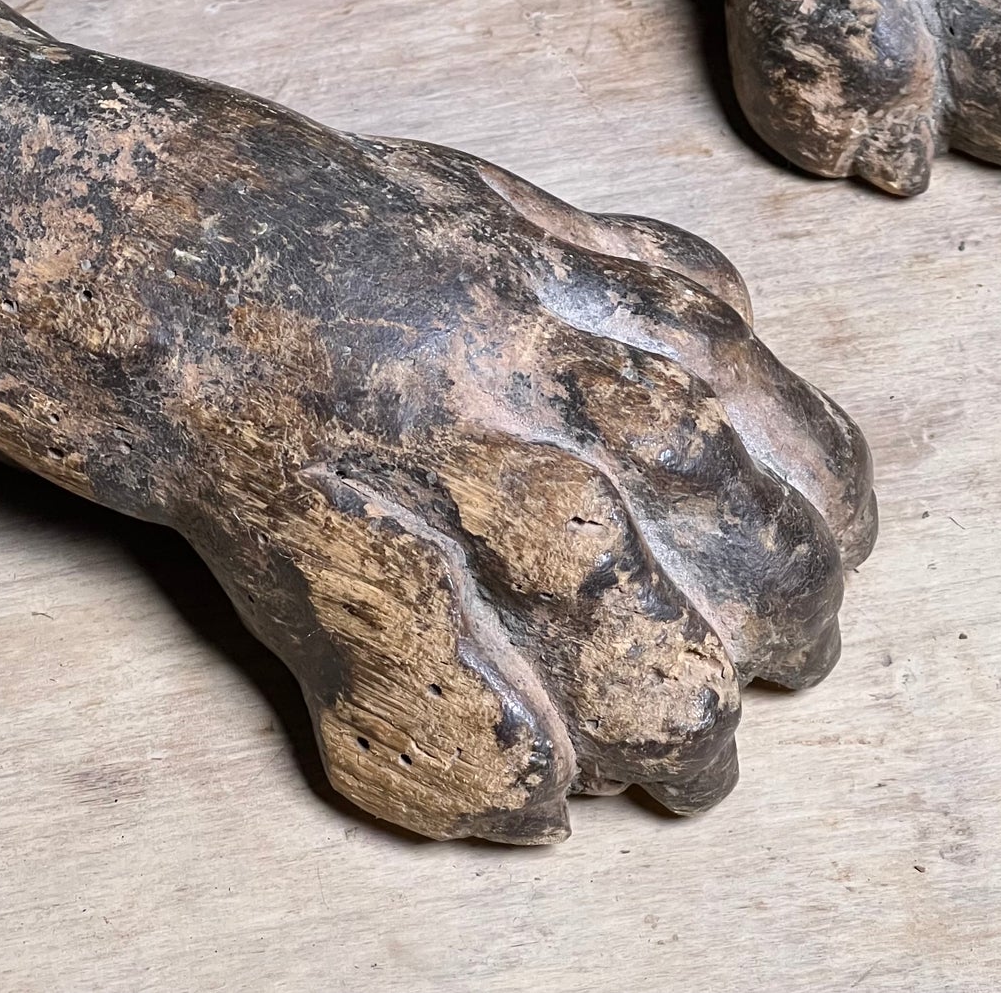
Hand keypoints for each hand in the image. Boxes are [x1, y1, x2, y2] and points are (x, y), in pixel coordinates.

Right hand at [0, 0, 872, 840]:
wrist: (173, 252)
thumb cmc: (358, 228)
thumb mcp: (526, 202)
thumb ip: (644, 267)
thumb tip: (745, 317)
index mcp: (625, 327)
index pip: (806, 469)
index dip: (827, 541)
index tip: (818, 568)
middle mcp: (571, 417)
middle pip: (758, 587)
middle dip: (784, 652)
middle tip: (763, 672)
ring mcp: (468, 507)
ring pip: (654, 680)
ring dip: (685, 746)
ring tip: (686, 765)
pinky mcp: (359, 584)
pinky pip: (484, 732)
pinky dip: (525, 788)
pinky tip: (545, 798)